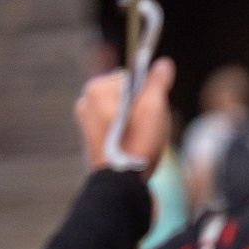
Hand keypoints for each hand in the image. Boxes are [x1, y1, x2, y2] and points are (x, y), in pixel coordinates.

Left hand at [76, 57, 176, 172]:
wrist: (121, 185)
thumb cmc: (137, 146)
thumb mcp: (154, 109)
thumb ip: (158, 82)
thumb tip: (163, 63)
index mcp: (97, 88)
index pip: (133, 78)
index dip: (149, 94)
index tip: (153, 112)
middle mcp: (86, 100)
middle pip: (127, 95)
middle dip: (142, 109)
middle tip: (149, 129)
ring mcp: (85, 121)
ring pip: (122, 112)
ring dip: (136, 123)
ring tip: (142, 141)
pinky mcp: (91, 138)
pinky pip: (115, 127)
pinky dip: (126, 134)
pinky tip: (134, 148)